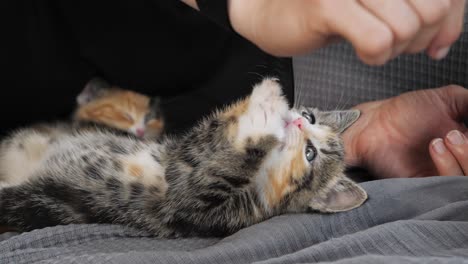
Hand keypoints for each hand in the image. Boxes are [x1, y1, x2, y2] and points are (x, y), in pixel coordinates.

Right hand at [228, 0, 464, 64]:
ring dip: (394, 50)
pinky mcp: (327, 5)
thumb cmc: (325, 7)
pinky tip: (362, 52)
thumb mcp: (380, 4)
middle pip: (434, 9)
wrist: (268, 10)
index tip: (432, 41)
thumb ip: (423, 12)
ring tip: (373, 45)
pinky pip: (377, 42)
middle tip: (394, 42)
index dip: (449, 21)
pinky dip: (375, 57)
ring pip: (407, 27)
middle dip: (420, 38)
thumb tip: (447, 41)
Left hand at [343, 85, 467, 177]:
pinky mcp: (430, 187)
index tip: (463, 131)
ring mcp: (447, 175)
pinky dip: (450, 166)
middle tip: (456, 133)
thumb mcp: (450, 99)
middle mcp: (461, 162)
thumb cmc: (406, 111)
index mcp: (467, 145)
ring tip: (444, 137)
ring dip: (465, 156)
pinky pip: (451, 187)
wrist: (375, 124)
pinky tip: (435, 146)